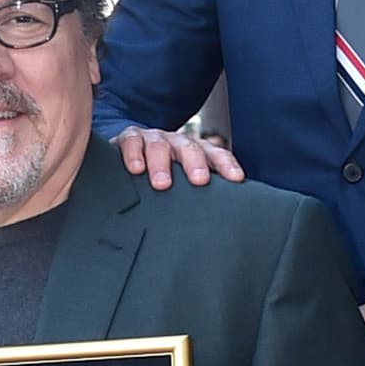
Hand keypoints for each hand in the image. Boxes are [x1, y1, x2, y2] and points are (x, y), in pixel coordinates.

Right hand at [112, 125, 244, 191]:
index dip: (226, 165)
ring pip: (160, 146)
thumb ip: (197, 198)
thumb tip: (220, 227)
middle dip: (195, 163)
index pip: (215, 155)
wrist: (128, 155)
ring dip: (162, 164)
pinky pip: (132, 141)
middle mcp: (176, 144)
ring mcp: (153, 139)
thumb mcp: (182, 186)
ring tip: (162, 184)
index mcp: (195, 152)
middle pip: (190, 148)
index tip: (236, 179)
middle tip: (199, 181)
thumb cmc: (160, 177)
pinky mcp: (130, 139)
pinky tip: (136, 169)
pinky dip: (134, 154)